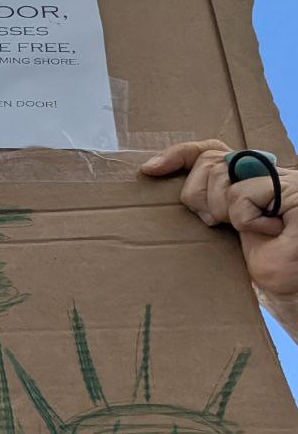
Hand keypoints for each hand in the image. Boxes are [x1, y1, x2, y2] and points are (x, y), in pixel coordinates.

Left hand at [141, 139, 297, 299]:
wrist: (292, 283)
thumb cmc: (258, 259)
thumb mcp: (222, 225)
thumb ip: (204, 198)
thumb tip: (155, 171)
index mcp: (248, 176)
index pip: (210, 150)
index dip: (179, 155)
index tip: (150, 170)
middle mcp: (266, 171)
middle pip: (209, 162)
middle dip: (200, 197)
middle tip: (219, 222)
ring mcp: (283, 178)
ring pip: (221, 177)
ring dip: (224, 211)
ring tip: (249, 228)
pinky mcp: (293, 189)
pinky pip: (241, 195)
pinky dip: (246, 220)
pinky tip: (269, 230)